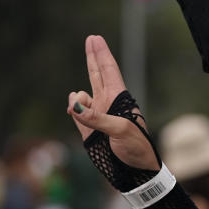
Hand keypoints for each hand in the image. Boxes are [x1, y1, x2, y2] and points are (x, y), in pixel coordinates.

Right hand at [67, 35, 159, 174]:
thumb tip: (74, 104)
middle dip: (93, 56)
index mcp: (120, 99)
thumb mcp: (121, 131)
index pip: (109, 70)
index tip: (96, 38)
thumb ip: (97, 118)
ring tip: (81, 110)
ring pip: (81, 95)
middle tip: (91, 38)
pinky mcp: (88, 128)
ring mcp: (97, 114)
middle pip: (98, 73)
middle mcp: (108, 103)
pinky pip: (75, 112)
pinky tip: (72, 110)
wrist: (134, 170)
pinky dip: (72, 109)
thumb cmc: (136, 148)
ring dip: (77, 98)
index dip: (102, 54)